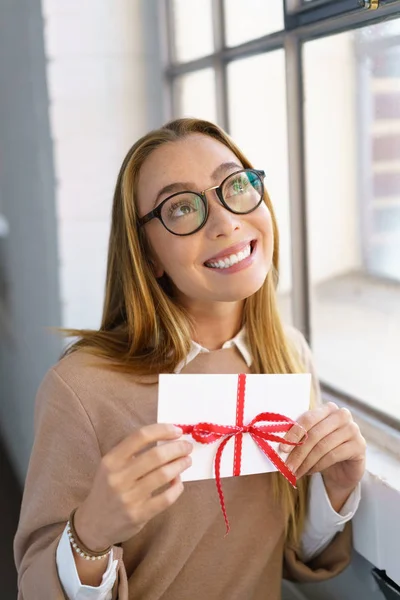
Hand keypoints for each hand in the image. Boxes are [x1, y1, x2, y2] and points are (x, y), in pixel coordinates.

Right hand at [74, 423, 192, 550]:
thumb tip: (166, 438)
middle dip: (177, 448)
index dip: (162, 430)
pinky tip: (178, 482)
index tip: (177, 431)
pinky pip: (166, 498)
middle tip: (187, 447)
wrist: (94, 523)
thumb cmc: (108, 488)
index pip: (140, 437)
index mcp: (111, 460)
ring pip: (163, 475)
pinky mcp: (138, 515)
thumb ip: (133, 453)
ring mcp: (128, 498)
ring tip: (186, 461)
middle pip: (156, 455)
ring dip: (180, 465)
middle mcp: (118, 477)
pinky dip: (177, 487)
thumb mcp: (111, 466)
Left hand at [279, 402, 365, 494]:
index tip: (282, 449)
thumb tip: (279, 444)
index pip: (308, 418)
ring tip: (296, 472)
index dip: (294, 434)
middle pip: (315, 433)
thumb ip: (298, 436)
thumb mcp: (309, 439)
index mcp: (328, 408)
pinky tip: (310, 472)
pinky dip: (318, 466)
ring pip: (323, 446)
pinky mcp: (360, 445)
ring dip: (306, 462)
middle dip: (298, 452)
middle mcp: (342, 415)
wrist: (343, 468)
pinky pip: (333, 455)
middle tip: (287, 466)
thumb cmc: (322, 449)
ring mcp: (353, 429)